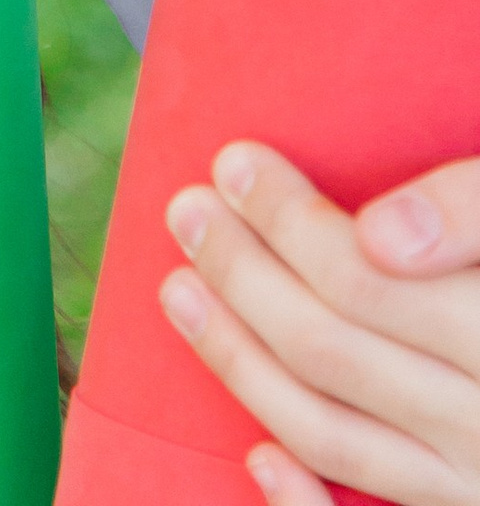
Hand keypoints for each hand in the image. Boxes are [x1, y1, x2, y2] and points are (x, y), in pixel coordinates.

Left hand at [160, 144, 479, 499]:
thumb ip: (478, 208)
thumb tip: (380, 239)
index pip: (364, 276)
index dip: (287, 215)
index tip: (232, 159)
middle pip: (334, 348)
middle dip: (244, 274)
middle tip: (187, 209)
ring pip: (336, 436)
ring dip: (241, 364)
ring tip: (181, 290)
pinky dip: (305, 505)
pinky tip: (256, 456)